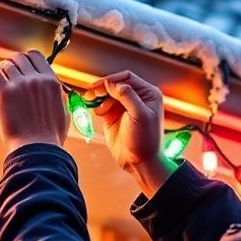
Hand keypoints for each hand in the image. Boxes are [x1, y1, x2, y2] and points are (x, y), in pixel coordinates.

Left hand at [0, 50, 67, 152]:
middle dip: (10, 64)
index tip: (18, 66)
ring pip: (4, 65)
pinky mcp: (5, 93)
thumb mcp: (62, 111)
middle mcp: (37, 79)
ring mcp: (21, 84)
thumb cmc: (49, 137)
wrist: (37, 150)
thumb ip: (56, 95)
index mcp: (52, 82)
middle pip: (18, 58)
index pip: (36, 56)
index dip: (25, 59)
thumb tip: (50, 88)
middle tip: (4, 75)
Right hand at [84, 71, 174, 196]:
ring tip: (91, 102)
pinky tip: (98, 112)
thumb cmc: (146, 140)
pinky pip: (102, 105)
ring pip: (107, 94)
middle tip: (91, 93)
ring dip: (98, 97)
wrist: (139, 162)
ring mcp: (124, 107)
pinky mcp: (114, 117)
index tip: (101, 86)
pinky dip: (97, 106)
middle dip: (102, 88)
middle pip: (115, 84)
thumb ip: (127, 96)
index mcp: (148, 94)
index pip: (127, 78)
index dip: (112, 80)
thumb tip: (112, 83)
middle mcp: (136, 98)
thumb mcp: (139, 115)